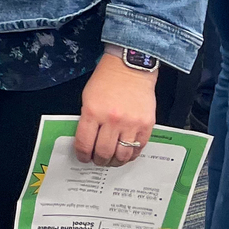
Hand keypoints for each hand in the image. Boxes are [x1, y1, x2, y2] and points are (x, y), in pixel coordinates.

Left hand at [74, 52, 157, 166]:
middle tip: (98, 160)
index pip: (84, 143)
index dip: (82, 155)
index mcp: (93, 111)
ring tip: (112, 159)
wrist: (130, 67)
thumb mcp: (88, 97)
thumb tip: (87, 142)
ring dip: (115, 162)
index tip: (83, 157)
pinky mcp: (146, 125)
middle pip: (104, 153)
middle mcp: (112, 119)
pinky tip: (126, 152)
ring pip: (122, 156)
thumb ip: (88, 120)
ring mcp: (130, 123)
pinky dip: (131, 155)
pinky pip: (138, 149)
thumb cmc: (107, 80)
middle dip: (99, 161)